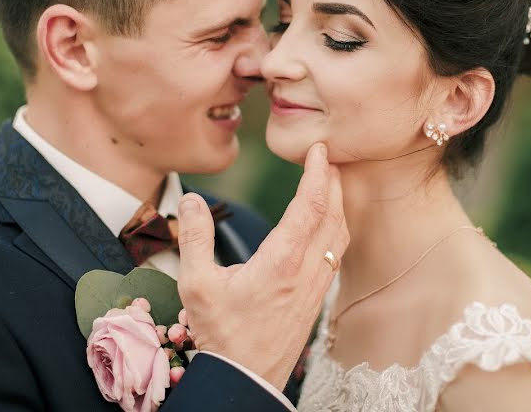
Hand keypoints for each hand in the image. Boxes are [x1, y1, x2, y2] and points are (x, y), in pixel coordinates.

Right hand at [176, 142, 347, 389]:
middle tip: (327, 156)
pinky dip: (336, 229)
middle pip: (332, 215)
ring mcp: (315, 287)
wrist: (245, 380)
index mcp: (282, 262)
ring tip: (330, 183)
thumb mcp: (196, 285)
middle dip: (333, 181)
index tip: (319, 149)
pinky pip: (335, 254)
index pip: (310, 206)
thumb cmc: (220, 335)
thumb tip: (191, 199)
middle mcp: (306, 271)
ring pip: (339, 236)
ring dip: (338, 205)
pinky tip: (326, 226)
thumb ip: (194, 238)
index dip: (317, 173)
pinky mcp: (316, 300)